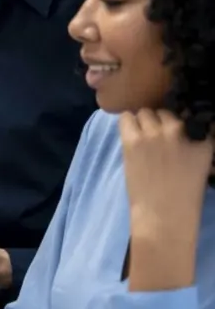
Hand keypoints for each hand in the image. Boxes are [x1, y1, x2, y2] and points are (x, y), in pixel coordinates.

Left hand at [121, 108, 212, 237]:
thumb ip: (193, 143)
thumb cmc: (184, 196)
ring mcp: (155, 133)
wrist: (164, 215)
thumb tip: (179, 127)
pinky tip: (129, 137)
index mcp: (203, 139)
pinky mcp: (134, 139)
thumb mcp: (200, 164)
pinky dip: (126, 124)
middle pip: (163, 112)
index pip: (188, 115)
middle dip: (158, 124)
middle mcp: (180, 130)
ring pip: (144, 113)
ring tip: (142, 141)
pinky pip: (125, 117)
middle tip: (155, 141)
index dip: (178, 124)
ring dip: (142, 124)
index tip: (173, 134)